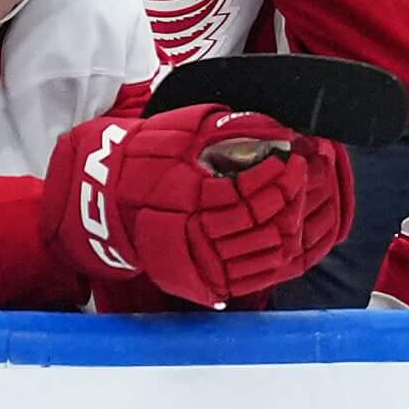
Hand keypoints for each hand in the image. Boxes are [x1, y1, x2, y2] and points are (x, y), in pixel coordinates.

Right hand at [42, 103, 351, 305]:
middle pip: (255, 221)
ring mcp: (199, 260)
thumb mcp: (180, 134)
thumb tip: (273, 130)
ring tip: (297, 200)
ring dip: (286, 223)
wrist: (108, 199)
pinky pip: (253, 274)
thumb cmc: (146, 160)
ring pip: (259, 250)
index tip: (289, 159)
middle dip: (285, 196)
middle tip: (300, 174)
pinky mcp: (206, 279)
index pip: (243, 193)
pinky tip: (286, 232)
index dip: (271, 176)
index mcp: (184, 197)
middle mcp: (192, 232)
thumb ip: (225, 129)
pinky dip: (276, 255)